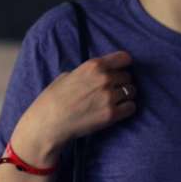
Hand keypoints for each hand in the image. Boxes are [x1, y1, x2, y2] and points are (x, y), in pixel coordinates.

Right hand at [12, 50, 136, 165]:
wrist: (49, 122)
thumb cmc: (53, 99)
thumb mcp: (67, 75)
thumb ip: (86, 72)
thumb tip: (98, 73)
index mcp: (93, 66)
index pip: (123, 58)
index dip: (123, 64)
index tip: (122, 69)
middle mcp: (104, 79)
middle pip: (128, 76)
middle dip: (122, 82)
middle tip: (112, 90)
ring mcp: (109, 97)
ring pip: (131, 91)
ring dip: (125, 95)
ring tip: (115, 101)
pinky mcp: (112, 114)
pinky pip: (131, 107)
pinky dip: (126, 108)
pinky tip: (117, 110)